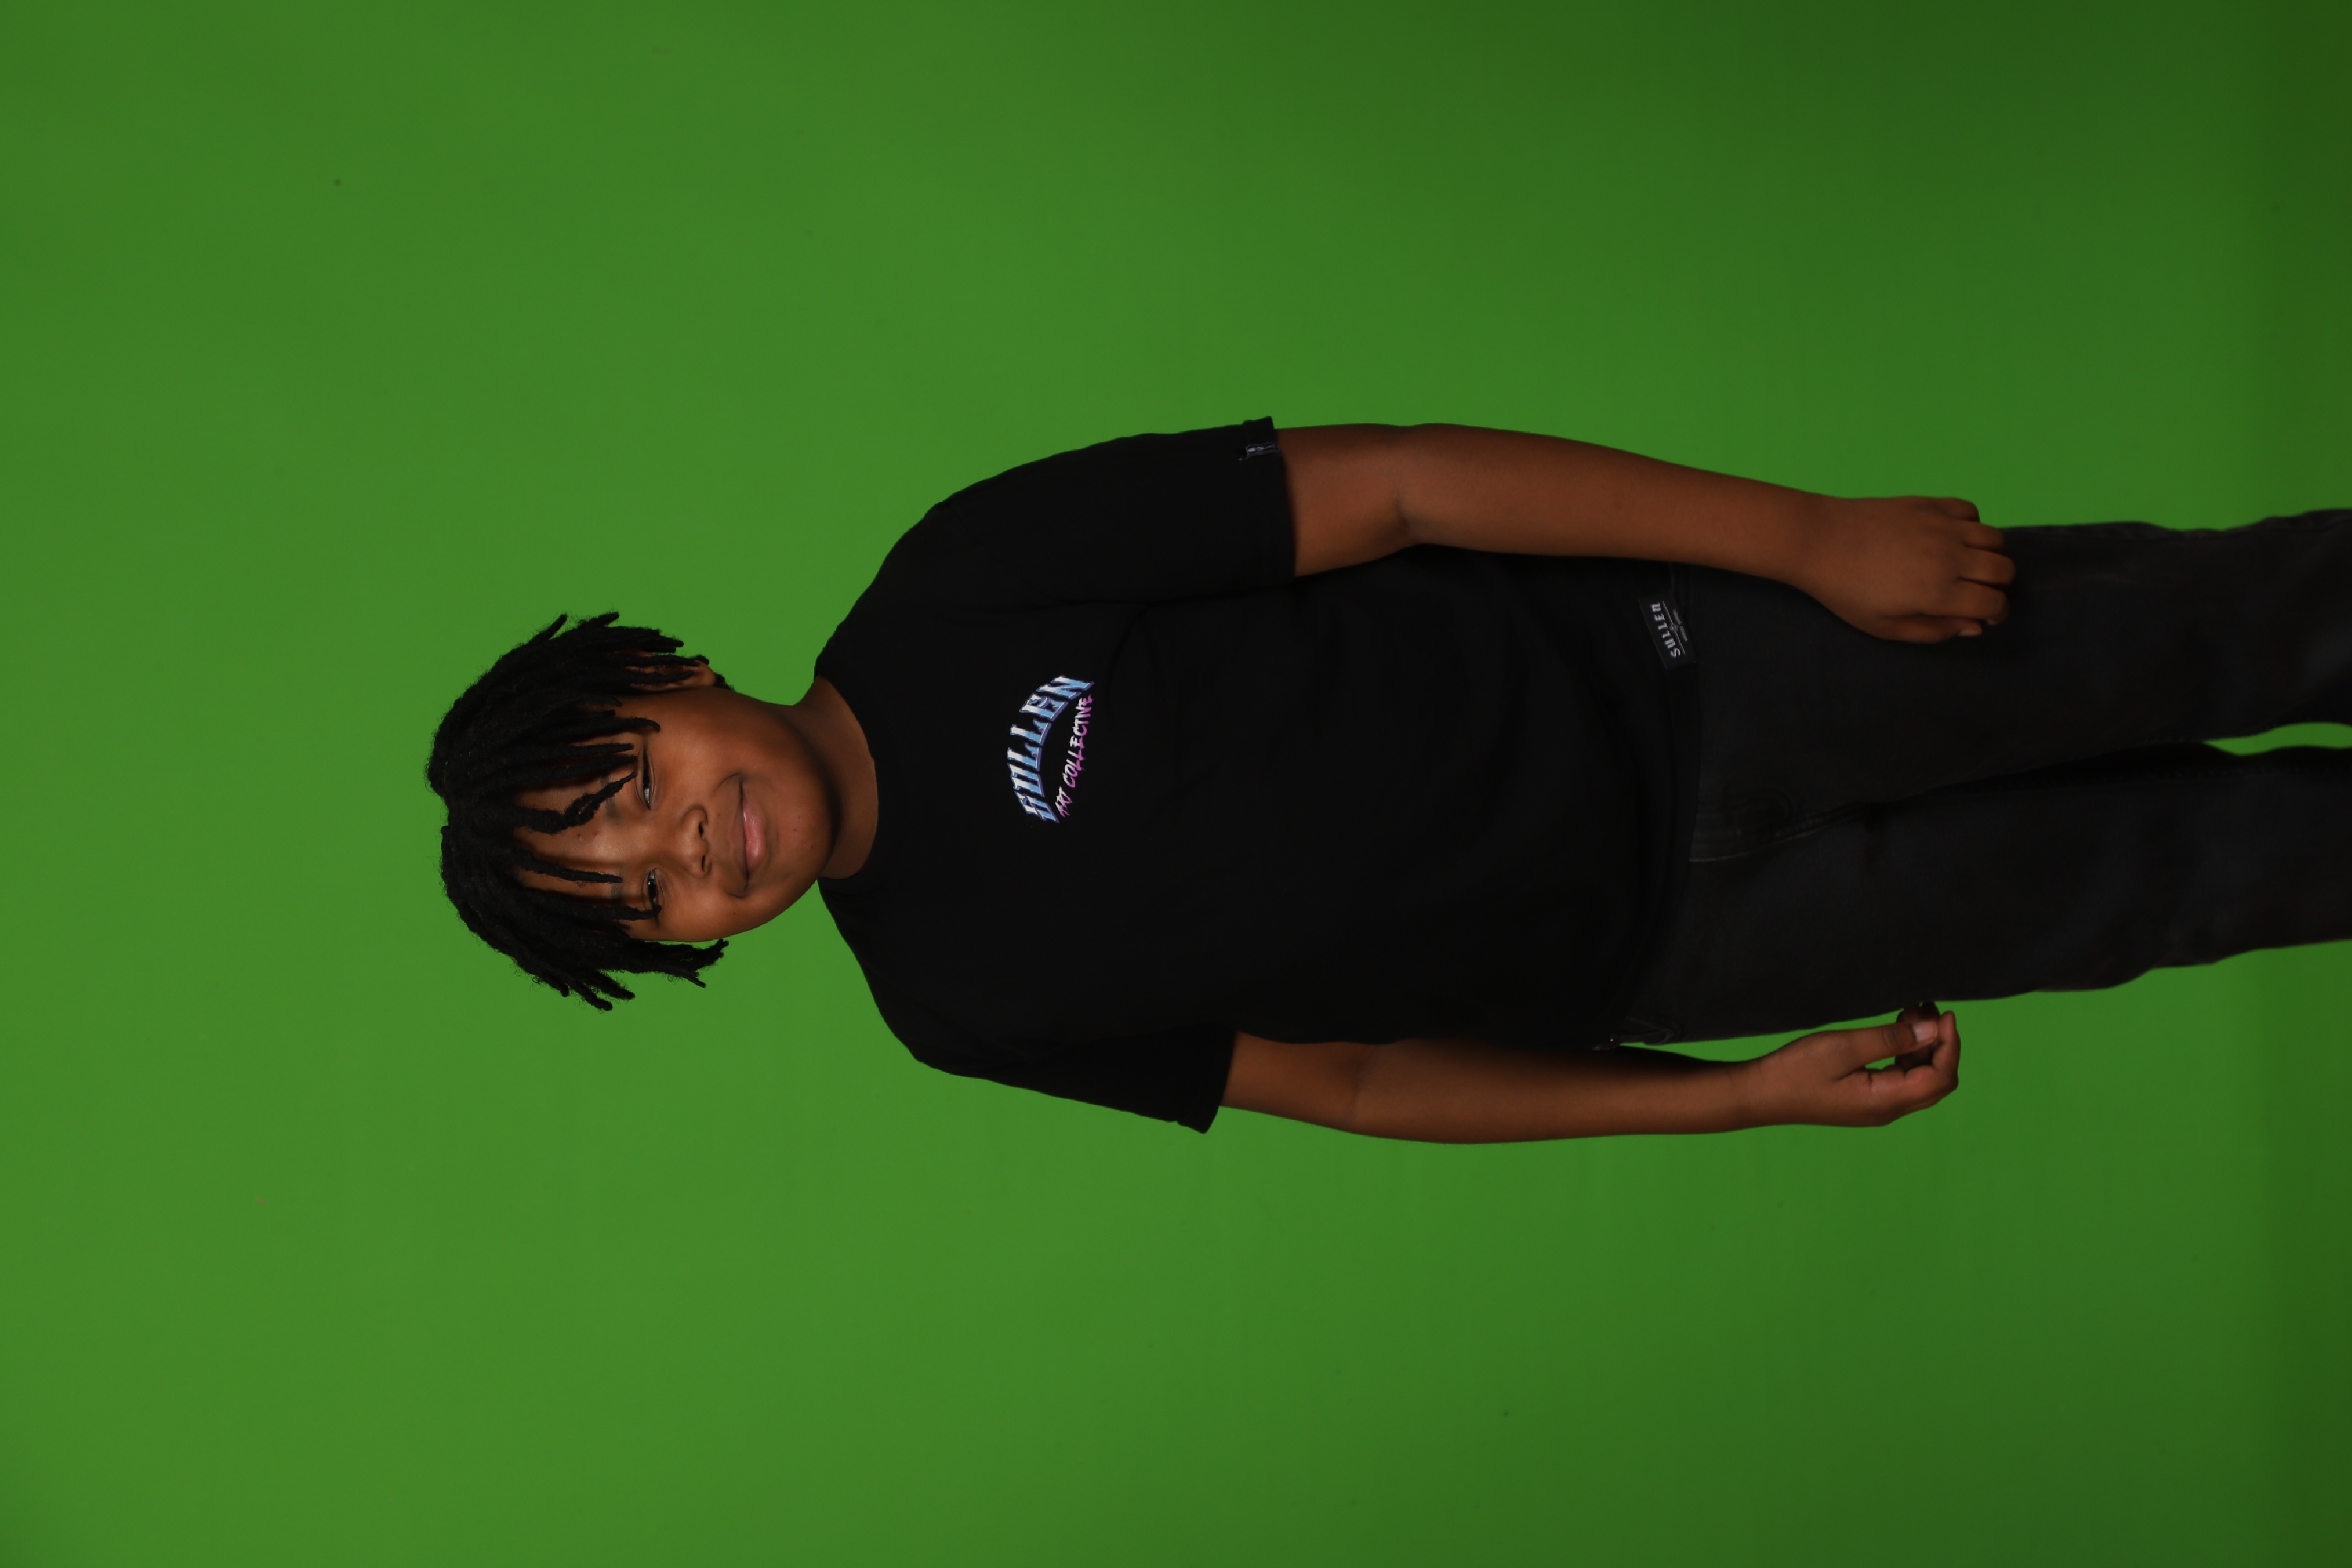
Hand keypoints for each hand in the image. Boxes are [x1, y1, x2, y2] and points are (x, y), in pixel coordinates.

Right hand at [1738, 1005, 1962, 1127]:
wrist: (1762, 1093)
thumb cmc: (1797, 1070)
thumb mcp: (1843, 1048)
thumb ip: (1890, 1039)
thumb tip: (1932, 1031)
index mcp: (1886, 1100)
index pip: (1940, 1076)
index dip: (1950, 1044)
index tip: (1944, 1013)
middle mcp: (1888, 1109)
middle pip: (1937, 1080)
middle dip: (1940, 1043)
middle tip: (1926, 1008)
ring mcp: (1877, 1107)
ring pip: (1920, 1079)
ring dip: (1923, 1046)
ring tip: (1911, 1012)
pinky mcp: (1866, 1100)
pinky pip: (1901, 1079)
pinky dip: (1907, 1053)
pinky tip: (1896, 1030)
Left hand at [1792, 497, 2013, 642]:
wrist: (1818, 541)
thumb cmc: (1845, 591)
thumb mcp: (1884, 627)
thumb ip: (1934, 631)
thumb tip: (1974, 627)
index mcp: (1937, 593)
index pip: (1993, 603)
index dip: (1997, 613)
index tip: (1987, 615)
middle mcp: (1948, 557)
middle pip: (2004, 570)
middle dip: (1999, 586)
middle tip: (1977, 592)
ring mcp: (1941, 527)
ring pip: (1995, 539)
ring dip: (1990, 555)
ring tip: (1967, 565)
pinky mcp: (1929, 505)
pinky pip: (1971, 511)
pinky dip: (1971, 525)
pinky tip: (1950, 537)